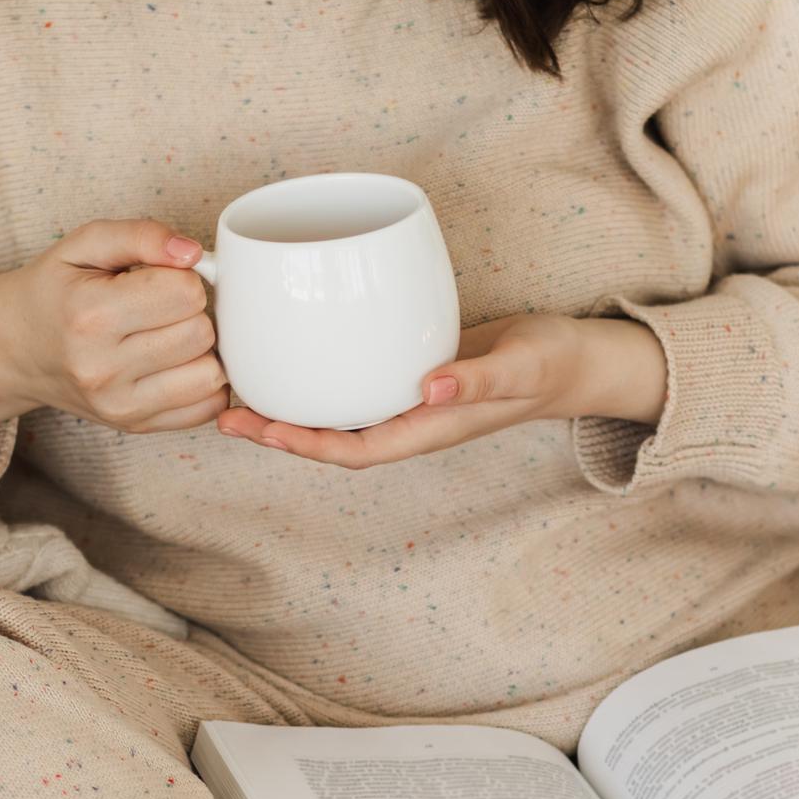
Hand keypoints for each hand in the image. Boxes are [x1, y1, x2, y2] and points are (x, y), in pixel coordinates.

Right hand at [0, 219, 226, 438]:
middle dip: (193, 313)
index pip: (185, 293)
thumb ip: (141, 235)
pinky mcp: (136, 426)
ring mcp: (120, 404)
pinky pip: (207, 407)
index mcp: (91, 315)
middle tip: (165, 308)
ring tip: (171, 334)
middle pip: (201, 333)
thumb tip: (193, 251)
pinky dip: (203, 382)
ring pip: (211, 374)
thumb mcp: (85, 245)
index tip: (162, 279)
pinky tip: (178, 364)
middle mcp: (103, 368)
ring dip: (202, 350)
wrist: (16, 349)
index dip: (183, 278)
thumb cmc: (56, 290)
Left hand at [216, 313, 666, 467]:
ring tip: (241, 387)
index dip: (302, 445)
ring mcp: (409, 398)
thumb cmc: (552, 364)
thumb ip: (479, 378)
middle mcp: (410, 419)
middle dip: (277, 431)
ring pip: (337, 411)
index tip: (256, 429)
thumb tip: (429, 386)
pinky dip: (321, 373)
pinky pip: (355, 382)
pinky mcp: (411, 369)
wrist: (577, 358)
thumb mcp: (520, 368)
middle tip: (221, 410)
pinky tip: (295, 350)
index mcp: (427, 428)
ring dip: (291, 406)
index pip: (351, 449)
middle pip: (330, 436)